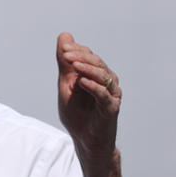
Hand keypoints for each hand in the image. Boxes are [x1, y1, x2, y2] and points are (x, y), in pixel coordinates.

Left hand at [56, 32, 119, 165]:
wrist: (85, 140)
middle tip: (66, 54)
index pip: (89, 57)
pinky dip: (93, 87)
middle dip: (81, 57)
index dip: (77, 51)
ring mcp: (111, 95)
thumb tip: (64, 36)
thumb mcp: (66, 86)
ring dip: (88, 69)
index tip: (64, 48)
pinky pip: (104, 95)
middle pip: (97, 64)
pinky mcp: (111, 108)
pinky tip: (82, 82)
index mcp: (96, 75)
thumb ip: (65, 64)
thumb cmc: (77, 114)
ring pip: (103, 76)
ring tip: (74, 65)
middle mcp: (107, 82)